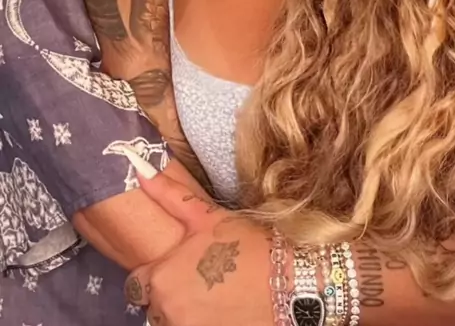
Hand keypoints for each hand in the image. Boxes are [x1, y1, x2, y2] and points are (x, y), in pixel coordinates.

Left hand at [125, 174, 273, 325]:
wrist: (292, 284)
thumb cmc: (247, 247)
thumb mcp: (207, 216)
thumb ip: (169, 196)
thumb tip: (140, 169)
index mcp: (161, 280)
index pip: (137, 283)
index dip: (158, 270)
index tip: (177, 264)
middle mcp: (167, 312)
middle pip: (155, 304)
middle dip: (171, 292)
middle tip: (200, 276)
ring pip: (173, 320)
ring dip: (186, 309)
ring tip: (214, 292)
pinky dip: (203, 319)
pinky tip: (224, 307)